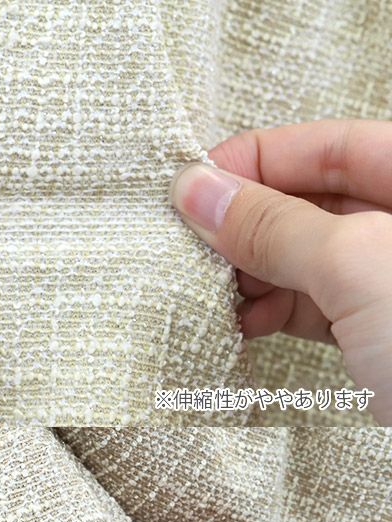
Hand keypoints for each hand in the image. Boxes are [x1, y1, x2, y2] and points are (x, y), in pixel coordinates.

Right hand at [169, 118, 391, 425]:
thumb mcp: (357, 266)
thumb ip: (275, 224)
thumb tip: (198, 190)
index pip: (333, 145)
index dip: (258, 158)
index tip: (195, 185)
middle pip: (315, 201)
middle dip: (249, 222)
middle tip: (191, 244)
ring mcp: (391, 286)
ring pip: (308, 259)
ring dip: (252, 273)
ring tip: (209, 292)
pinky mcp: (378, 335)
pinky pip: (315, 307)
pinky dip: (272, 312)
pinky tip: (240, 324)